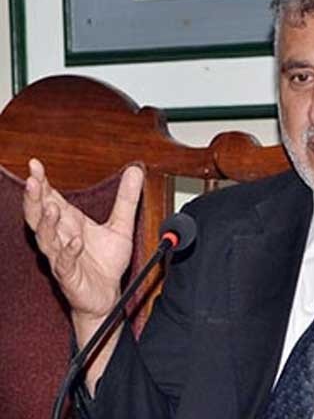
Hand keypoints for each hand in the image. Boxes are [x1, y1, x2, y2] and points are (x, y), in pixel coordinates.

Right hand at [23, 159, 143, 324]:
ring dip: (47, 222)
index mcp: (70, 223)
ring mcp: (62, 257)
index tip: (35, 164)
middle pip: (39, 215)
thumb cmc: (107, 262)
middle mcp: (61, 238)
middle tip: (33, 181)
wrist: (108, 295)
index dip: (42, 182)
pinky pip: (64, 263)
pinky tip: (75, 241)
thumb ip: (126, 199)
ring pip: (46, 238)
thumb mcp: (121, 225)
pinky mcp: (69, 276)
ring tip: (52, 207)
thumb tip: (135, 170)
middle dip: (34, 198)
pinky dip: (68, 252)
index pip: (50, 198)